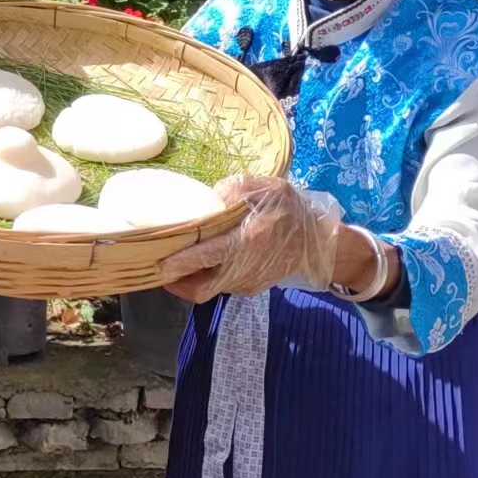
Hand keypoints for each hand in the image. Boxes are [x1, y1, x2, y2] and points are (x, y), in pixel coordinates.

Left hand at [157, 175, 343, 304]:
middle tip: (155, 266)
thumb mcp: (267, 188)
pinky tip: (200, 259)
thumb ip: (234, 190)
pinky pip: (219, 284)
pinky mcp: (249, 289)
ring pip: (206, 288)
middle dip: (173, 282)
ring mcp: (246, 282)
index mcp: (247, 240)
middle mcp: (243, 268)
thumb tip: (206, 199)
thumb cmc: (292, 210)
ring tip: (172, 259)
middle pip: (198, 289)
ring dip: (187, 278)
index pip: (205, 257)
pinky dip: (205, 275)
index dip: (178, 263)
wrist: (321, 242)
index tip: (157, 262)